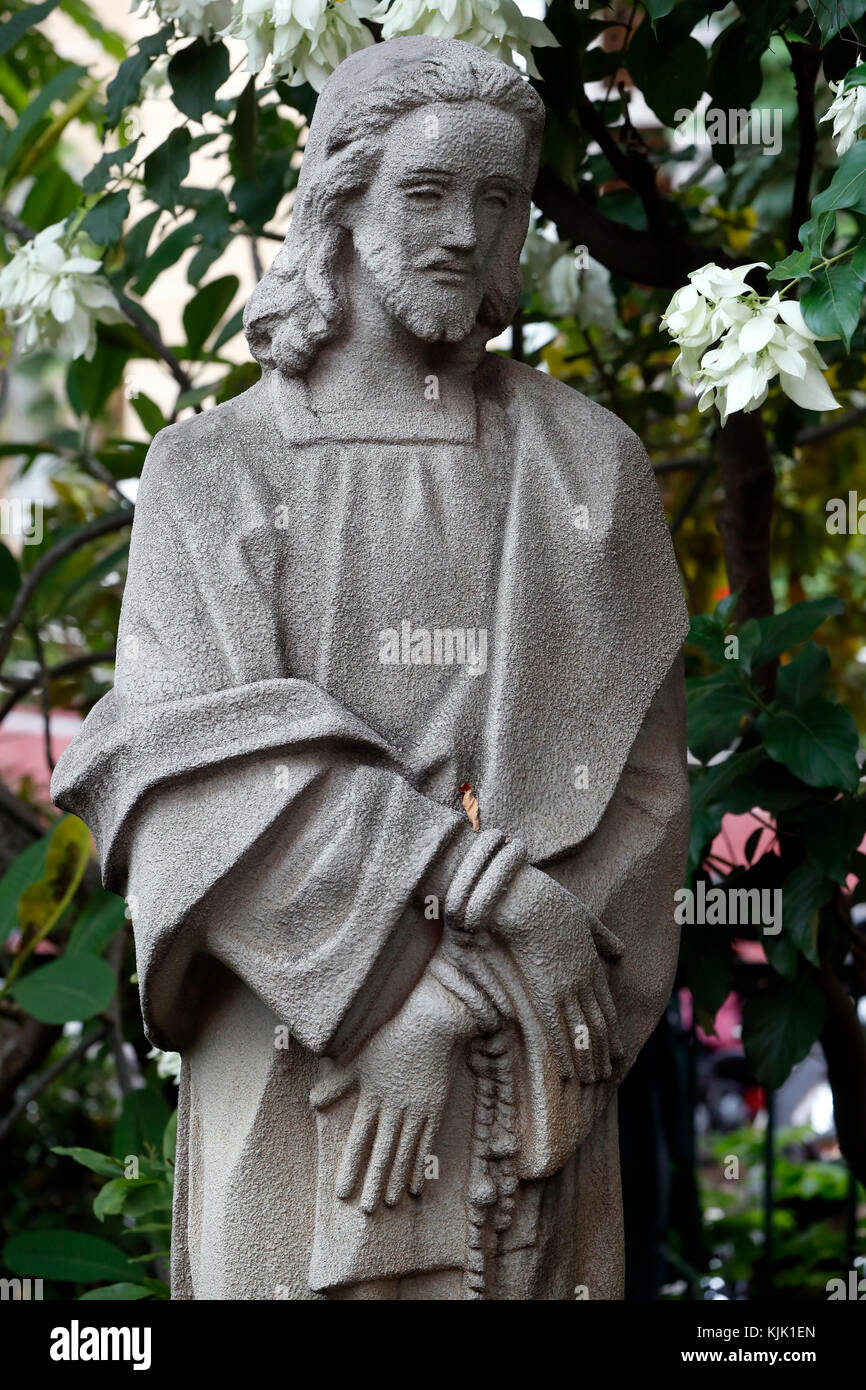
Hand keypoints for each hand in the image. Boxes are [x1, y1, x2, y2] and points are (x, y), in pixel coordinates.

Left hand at [310, 967, 492, 1213]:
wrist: (430, 1026)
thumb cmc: (390, 1041)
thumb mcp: (359, 1059)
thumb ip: (337, 1083)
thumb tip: (312, 1102)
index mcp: (372, 1098)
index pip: (358, 1141)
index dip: (350, 1168)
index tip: (341, 1193)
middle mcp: (394, 1109)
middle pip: (382, 1154)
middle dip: (373, 1184)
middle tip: (366, 1211)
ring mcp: (416, 1112)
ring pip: (405, 1154)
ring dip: (397, 1180)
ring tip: (390, 1203)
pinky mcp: (434, 1110)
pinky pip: (427, 1145)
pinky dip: (421, 1167)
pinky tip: (418, 1186)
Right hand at [482, 865, 623, 1084]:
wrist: (523, 898)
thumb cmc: (547, 901)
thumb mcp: (584, 917)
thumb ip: (603, 937)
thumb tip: (620, 952)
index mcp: (592, 963)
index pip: (606, 1007)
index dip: (612, 1033)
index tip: (617, 1052)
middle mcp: (583, 980)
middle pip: (597, 1025)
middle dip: (603, 1053)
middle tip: (607, 1076)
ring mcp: (566, 987)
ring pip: (582, 1033)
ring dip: (588, 1060)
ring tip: (593, 1081)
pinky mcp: (545, 991)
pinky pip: (559, 1030)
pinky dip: (567, 1053)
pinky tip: (570, 1070)